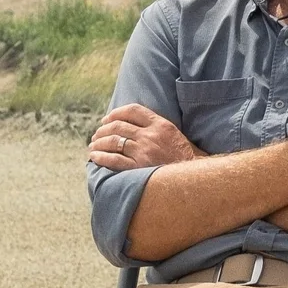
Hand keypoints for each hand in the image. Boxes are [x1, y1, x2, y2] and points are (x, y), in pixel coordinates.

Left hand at [87, 103, 205, 171]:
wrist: (194, 177)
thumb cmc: (183, 157)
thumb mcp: (172, 134)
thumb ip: (154, 126)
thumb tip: (130, 124)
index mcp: (160, 124)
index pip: (132, 110)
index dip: (115, 113)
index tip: (106, 119)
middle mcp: (150, 135)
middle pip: (118, 126)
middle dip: (103, 130)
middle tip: (96, 135)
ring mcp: (144, 151)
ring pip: (113, 141)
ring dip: (99, 143)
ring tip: (92, 146)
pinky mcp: (139, 167)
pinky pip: (114, 160)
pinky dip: (101, 157)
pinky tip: (94, 157)